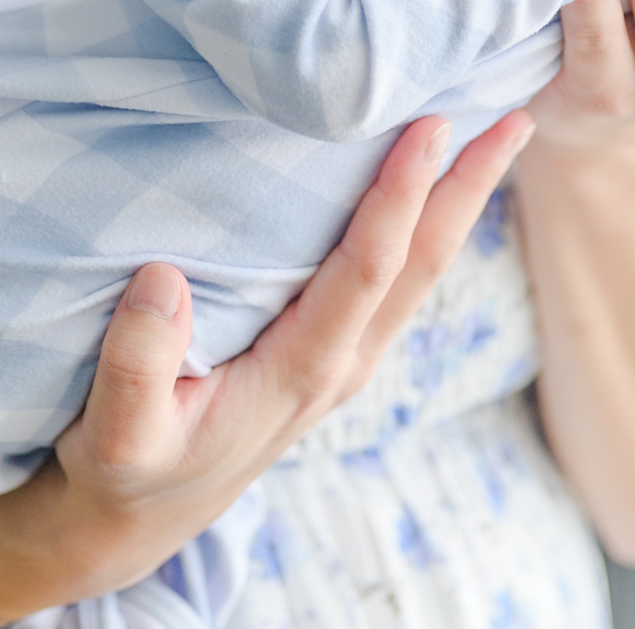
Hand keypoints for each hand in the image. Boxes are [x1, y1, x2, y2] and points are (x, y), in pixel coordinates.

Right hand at [38, 111, 533, 597]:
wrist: (142, 519)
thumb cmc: (129, 471)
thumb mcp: (118, 437)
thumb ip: (136, 366)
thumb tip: (162, 279)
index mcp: (303, 369)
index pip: (369, 269)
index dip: (401, 196)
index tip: (432, 128)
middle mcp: (345, 359)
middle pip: (426, 260)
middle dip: (472, 186)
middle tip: (516, 115)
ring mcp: (350, 355)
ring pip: (424, 265)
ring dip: (463, 198)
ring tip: (502, 132)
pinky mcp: (339, 348)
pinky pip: (401, 274)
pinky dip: (430, 221)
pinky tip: (443, 181)